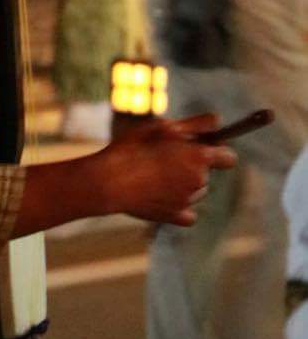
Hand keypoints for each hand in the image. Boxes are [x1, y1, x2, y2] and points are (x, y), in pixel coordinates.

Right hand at [91, 113, 236, 226]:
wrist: (109, 181)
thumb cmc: (133, 148)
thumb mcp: (164, 127)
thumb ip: (196, 124)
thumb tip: (218, 121)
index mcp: (200, 158)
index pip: (228, 157)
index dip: (217, 150)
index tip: (202, 146)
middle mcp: (199, 181)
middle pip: (207, 174)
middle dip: (193, 165)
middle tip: (165, 157)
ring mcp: (188, 201)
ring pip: (195, 191)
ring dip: (184, 184)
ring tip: (155, 174)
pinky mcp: (175, 217)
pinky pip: (186, 212)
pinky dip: (177, 205)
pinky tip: (158, 195)